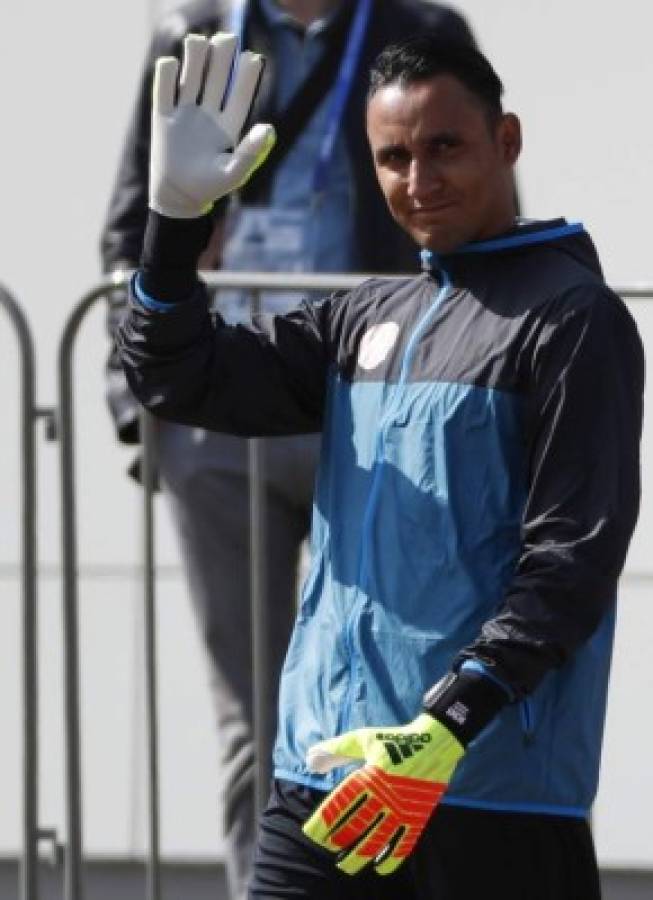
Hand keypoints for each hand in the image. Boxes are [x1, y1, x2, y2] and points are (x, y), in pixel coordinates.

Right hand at [149, 32, 275, 218]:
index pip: (240, 94)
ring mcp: (185, 111)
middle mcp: (209, 112)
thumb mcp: (233, 173)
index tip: (253, 59)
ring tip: (199, 42)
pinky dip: (167, 71)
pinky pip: (163, 85)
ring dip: (196, 55)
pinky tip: (172, 66)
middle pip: (216, 75)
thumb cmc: (209, 188)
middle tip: (227, 39)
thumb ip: (252, 153)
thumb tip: (269, 129)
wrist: (178, 197)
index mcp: (229, 125)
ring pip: (192, 73)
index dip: (247, 76)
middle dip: (222, 55)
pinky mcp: (163, 114)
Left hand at [302, 713, 463, 874]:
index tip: (311, 833)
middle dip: (338, 841)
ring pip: (377, 841)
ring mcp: (402, 809)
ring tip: (345, 866)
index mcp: (368, 776)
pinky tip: (379, 868)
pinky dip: (392, 859)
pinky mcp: (418, 816)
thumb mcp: (362, 739)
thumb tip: (309, 760)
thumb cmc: (394, 739)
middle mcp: (384, 796)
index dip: (323, 822)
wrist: (436, 741)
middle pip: (355, 826)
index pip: (339, 805)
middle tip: (328, 847)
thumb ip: (335, 750)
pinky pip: (404, 844)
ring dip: (359, 856)